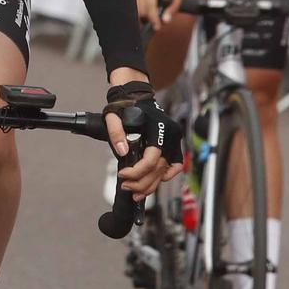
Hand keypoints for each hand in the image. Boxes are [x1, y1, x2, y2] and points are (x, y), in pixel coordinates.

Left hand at [103, 81, 180, 196]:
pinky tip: (155, 183)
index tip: (122, 175)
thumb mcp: (113, 116)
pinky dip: (167, 175)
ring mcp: (174, 139)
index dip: (136, 171)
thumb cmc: (125, 106)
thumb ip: (116, 133)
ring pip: (166, 170)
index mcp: (157, 127)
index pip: (151, 158)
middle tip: (126, 186)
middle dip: (141, 182)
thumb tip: (123, 153)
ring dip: (151, 184)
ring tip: (135, 192)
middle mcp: (170, 134)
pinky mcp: (173, 143)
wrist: (136, 96)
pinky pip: (175, 164)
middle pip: (159, 168)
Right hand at [136, 0, 180, 27]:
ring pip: (134, 9)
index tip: (157, 27)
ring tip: (149, 15)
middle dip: (147, 19)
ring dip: (141, 15)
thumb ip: (173, 8)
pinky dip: (137, 10)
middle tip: (154, 21)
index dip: (153, 19)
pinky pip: (132, 5)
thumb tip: (165, 21)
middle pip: (140, 10)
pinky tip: (143, 8)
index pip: (150, 5)